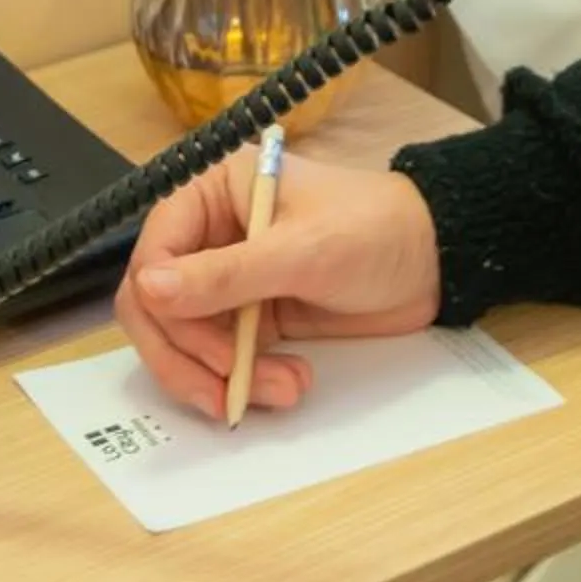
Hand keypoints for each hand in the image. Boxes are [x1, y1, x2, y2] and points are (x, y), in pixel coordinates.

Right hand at [113, 142, 443, 422]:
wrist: (432, 261)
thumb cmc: (373, 230)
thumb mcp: (302, 251)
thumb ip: (226, 274)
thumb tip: (148, 288)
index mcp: (213, 192)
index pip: (154, 253)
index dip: (167, 307)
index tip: (208, 347)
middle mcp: (212, 233)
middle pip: (157, 307)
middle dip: (190, 356)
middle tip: (229, 389)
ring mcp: (230, 280)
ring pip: (187, 342)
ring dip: (224, 376)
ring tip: (285, 388)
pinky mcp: (252, 318)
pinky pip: (222, 359)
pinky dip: (246, 381)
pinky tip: (290, 384)